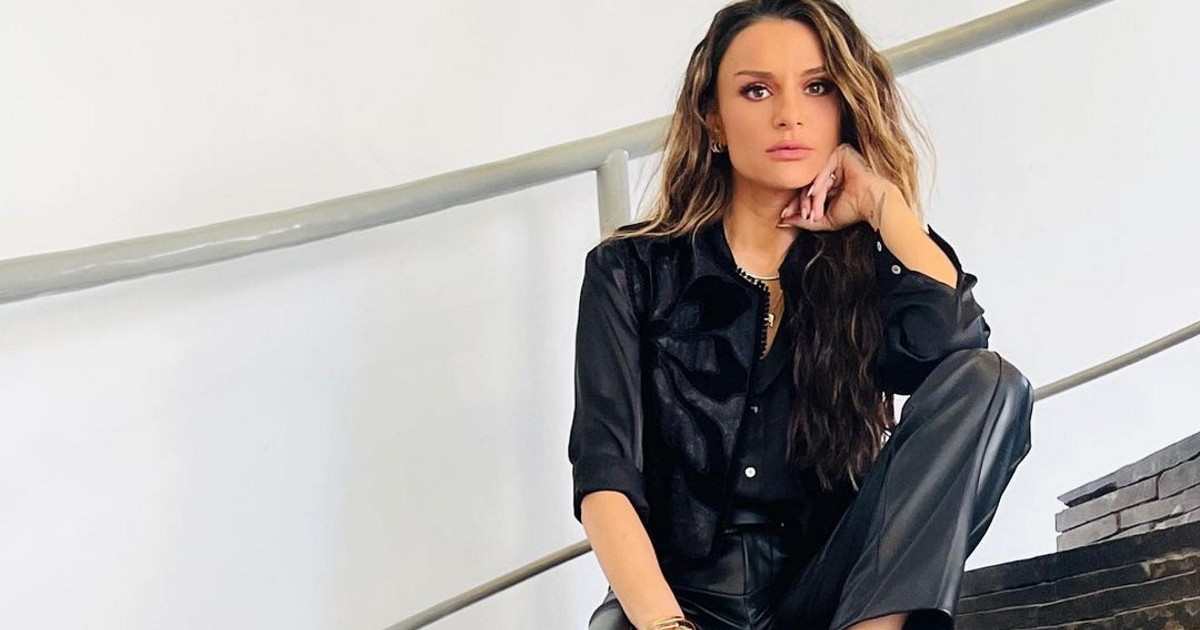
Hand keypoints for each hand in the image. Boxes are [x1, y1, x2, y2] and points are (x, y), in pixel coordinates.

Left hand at [776, 143, 897, 231]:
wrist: (873, 204)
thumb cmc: (854, 211)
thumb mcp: (824, 219)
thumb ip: (803, 221)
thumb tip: (782, 222)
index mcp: (828, 183)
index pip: (805, 192)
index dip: (795, 205)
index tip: (785, 216)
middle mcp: (831, 170)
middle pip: (807, 184)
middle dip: (802, 203)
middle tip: (803, 216)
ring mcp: (836, 160)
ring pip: (814, 178)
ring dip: (813, 198)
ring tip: (815, 212)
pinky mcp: (842, 152)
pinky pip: (823, 167)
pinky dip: (819, 182)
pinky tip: (815, 194)